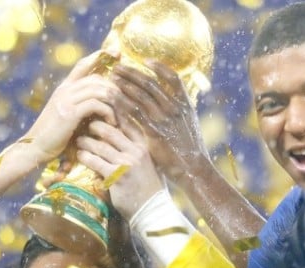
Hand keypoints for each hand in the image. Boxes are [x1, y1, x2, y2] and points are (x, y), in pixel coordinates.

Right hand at [23, 50, 120, 164]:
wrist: (35, 149)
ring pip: (98, 89)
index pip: (83, 64)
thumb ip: (82, 107)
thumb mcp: (69, 117)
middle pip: (96, 77)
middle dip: (115, 87)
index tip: (117, 53)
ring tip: (121, 115)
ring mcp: (66, 100)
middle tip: (127, 102)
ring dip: (113, 101)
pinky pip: (95, 104)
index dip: (100, 56)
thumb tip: (103, 105)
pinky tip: (112, 123)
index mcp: (64, 88)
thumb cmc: (55, 138)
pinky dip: (108, 112)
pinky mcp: (69, 113)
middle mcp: (65, 90)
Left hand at [74, 119, 163, 220]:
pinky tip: (80, 156)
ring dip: (87, 142)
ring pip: (101, 147)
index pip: (127, 125)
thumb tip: (113, 137)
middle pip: (111, 132)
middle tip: (86, 125)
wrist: (151, 208)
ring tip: (79, 141)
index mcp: (142, 147)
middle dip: (96, 126)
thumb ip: (131, 150)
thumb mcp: (143, 163)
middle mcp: (136, 152)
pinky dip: (86, 157)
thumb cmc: (145, 186)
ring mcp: (126, 164)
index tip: (101, 112)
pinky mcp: (117, 176)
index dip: (113, 117)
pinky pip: (96, 162)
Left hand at [111, 60, 207, 181]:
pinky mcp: (154, 132)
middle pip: (151, 83)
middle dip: (133, 73)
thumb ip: (179, 112)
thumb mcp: (189, 126)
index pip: (173, 78)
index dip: (159, 67)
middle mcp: (176, 108)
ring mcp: (165, 120)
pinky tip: (112, 100)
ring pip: (141, 95)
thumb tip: (170, 101)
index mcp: (186, 104)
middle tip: (118, 67)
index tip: (145, 60)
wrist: (193, 169)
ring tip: (111, 79)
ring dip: (124, 85)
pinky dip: (122, 104)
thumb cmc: (189, 150)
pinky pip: (135, 113)